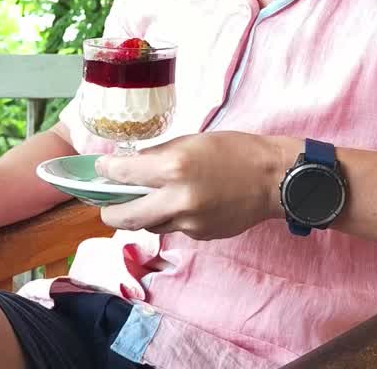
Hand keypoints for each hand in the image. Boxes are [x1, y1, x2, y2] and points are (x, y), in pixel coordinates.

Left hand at [94, 132, 297, 239]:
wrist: (275, 179)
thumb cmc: (237, 150)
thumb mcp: (193, 141)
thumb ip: (159, 155)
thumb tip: (132, 164)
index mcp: (173, 168)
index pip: (123, 174)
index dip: (106, 170)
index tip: (101, 168)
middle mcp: (177, 200)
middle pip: (124, 216)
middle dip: (109, 211)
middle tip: (106, 204)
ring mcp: (188, 222)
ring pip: (149, 225)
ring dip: (143, 214)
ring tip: (148, 200)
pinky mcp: (200, 235)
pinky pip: (174, 228)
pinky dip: (171, 217)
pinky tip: (185, 203)